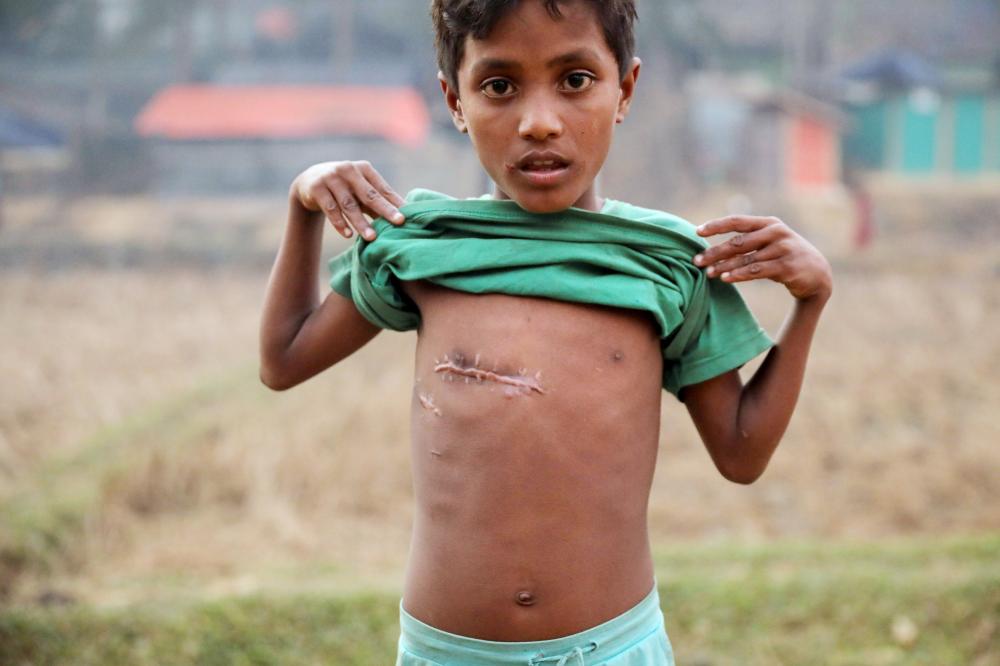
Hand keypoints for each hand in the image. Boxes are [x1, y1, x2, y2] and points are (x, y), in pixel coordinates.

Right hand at [289, 161, 405, 239]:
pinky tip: (348, 235)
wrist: (310, 179)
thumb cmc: (345, 187)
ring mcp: (331, 178)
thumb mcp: (360, 190)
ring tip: (371, 237)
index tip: (407, 216)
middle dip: (385, 210)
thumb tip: (402, 218)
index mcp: (364, 169)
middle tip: (399, 222)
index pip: (382, 188)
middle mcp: (348, 170)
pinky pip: (330, 208)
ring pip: (349, 204)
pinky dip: (339, 223)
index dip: (395, 203)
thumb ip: (377, 200)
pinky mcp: (316, 188)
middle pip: (369, 194)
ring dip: (360, 222)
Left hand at [693, 215, 832, 301]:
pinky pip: (757, 271)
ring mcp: (783, 249)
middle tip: (697, 261)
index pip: (737, 221)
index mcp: (769, 223)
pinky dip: (739, 275)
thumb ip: (747, 241)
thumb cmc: (784, 257)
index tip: (697, 232)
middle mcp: (776, 232)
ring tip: (708, 273)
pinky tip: (726, 279)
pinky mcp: (787, 266)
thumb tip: (712, 249)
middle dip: (715, 252)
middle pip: (738, 242)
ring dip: (724, 266)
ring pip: (746, 258)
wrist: (817, 274)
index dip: (716, 226)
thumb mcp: (769, 243)